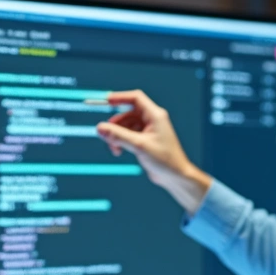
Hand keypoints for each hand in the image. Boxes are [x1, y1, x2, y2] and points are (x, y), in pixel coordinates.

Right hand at [96, 90, 211, 213]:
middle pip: (127, 113)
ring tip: (115, 149)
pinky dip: (121, 141)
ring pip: (126, 126)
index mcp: (155, 115)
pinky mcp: (145, 140)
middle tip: (105, 136)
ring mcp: (148, 130)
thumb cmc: (164, 160)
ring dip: (117, 135)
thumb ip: (118, 135)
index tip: (105, 102)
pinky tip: (119, 151)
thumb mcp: (139, 146)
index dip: (120, 97)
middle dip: (115, 125)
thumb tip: (100, 128)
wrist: (175, 176)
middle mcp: (152, 120)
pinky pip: (128, 135)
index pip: (135, 98)